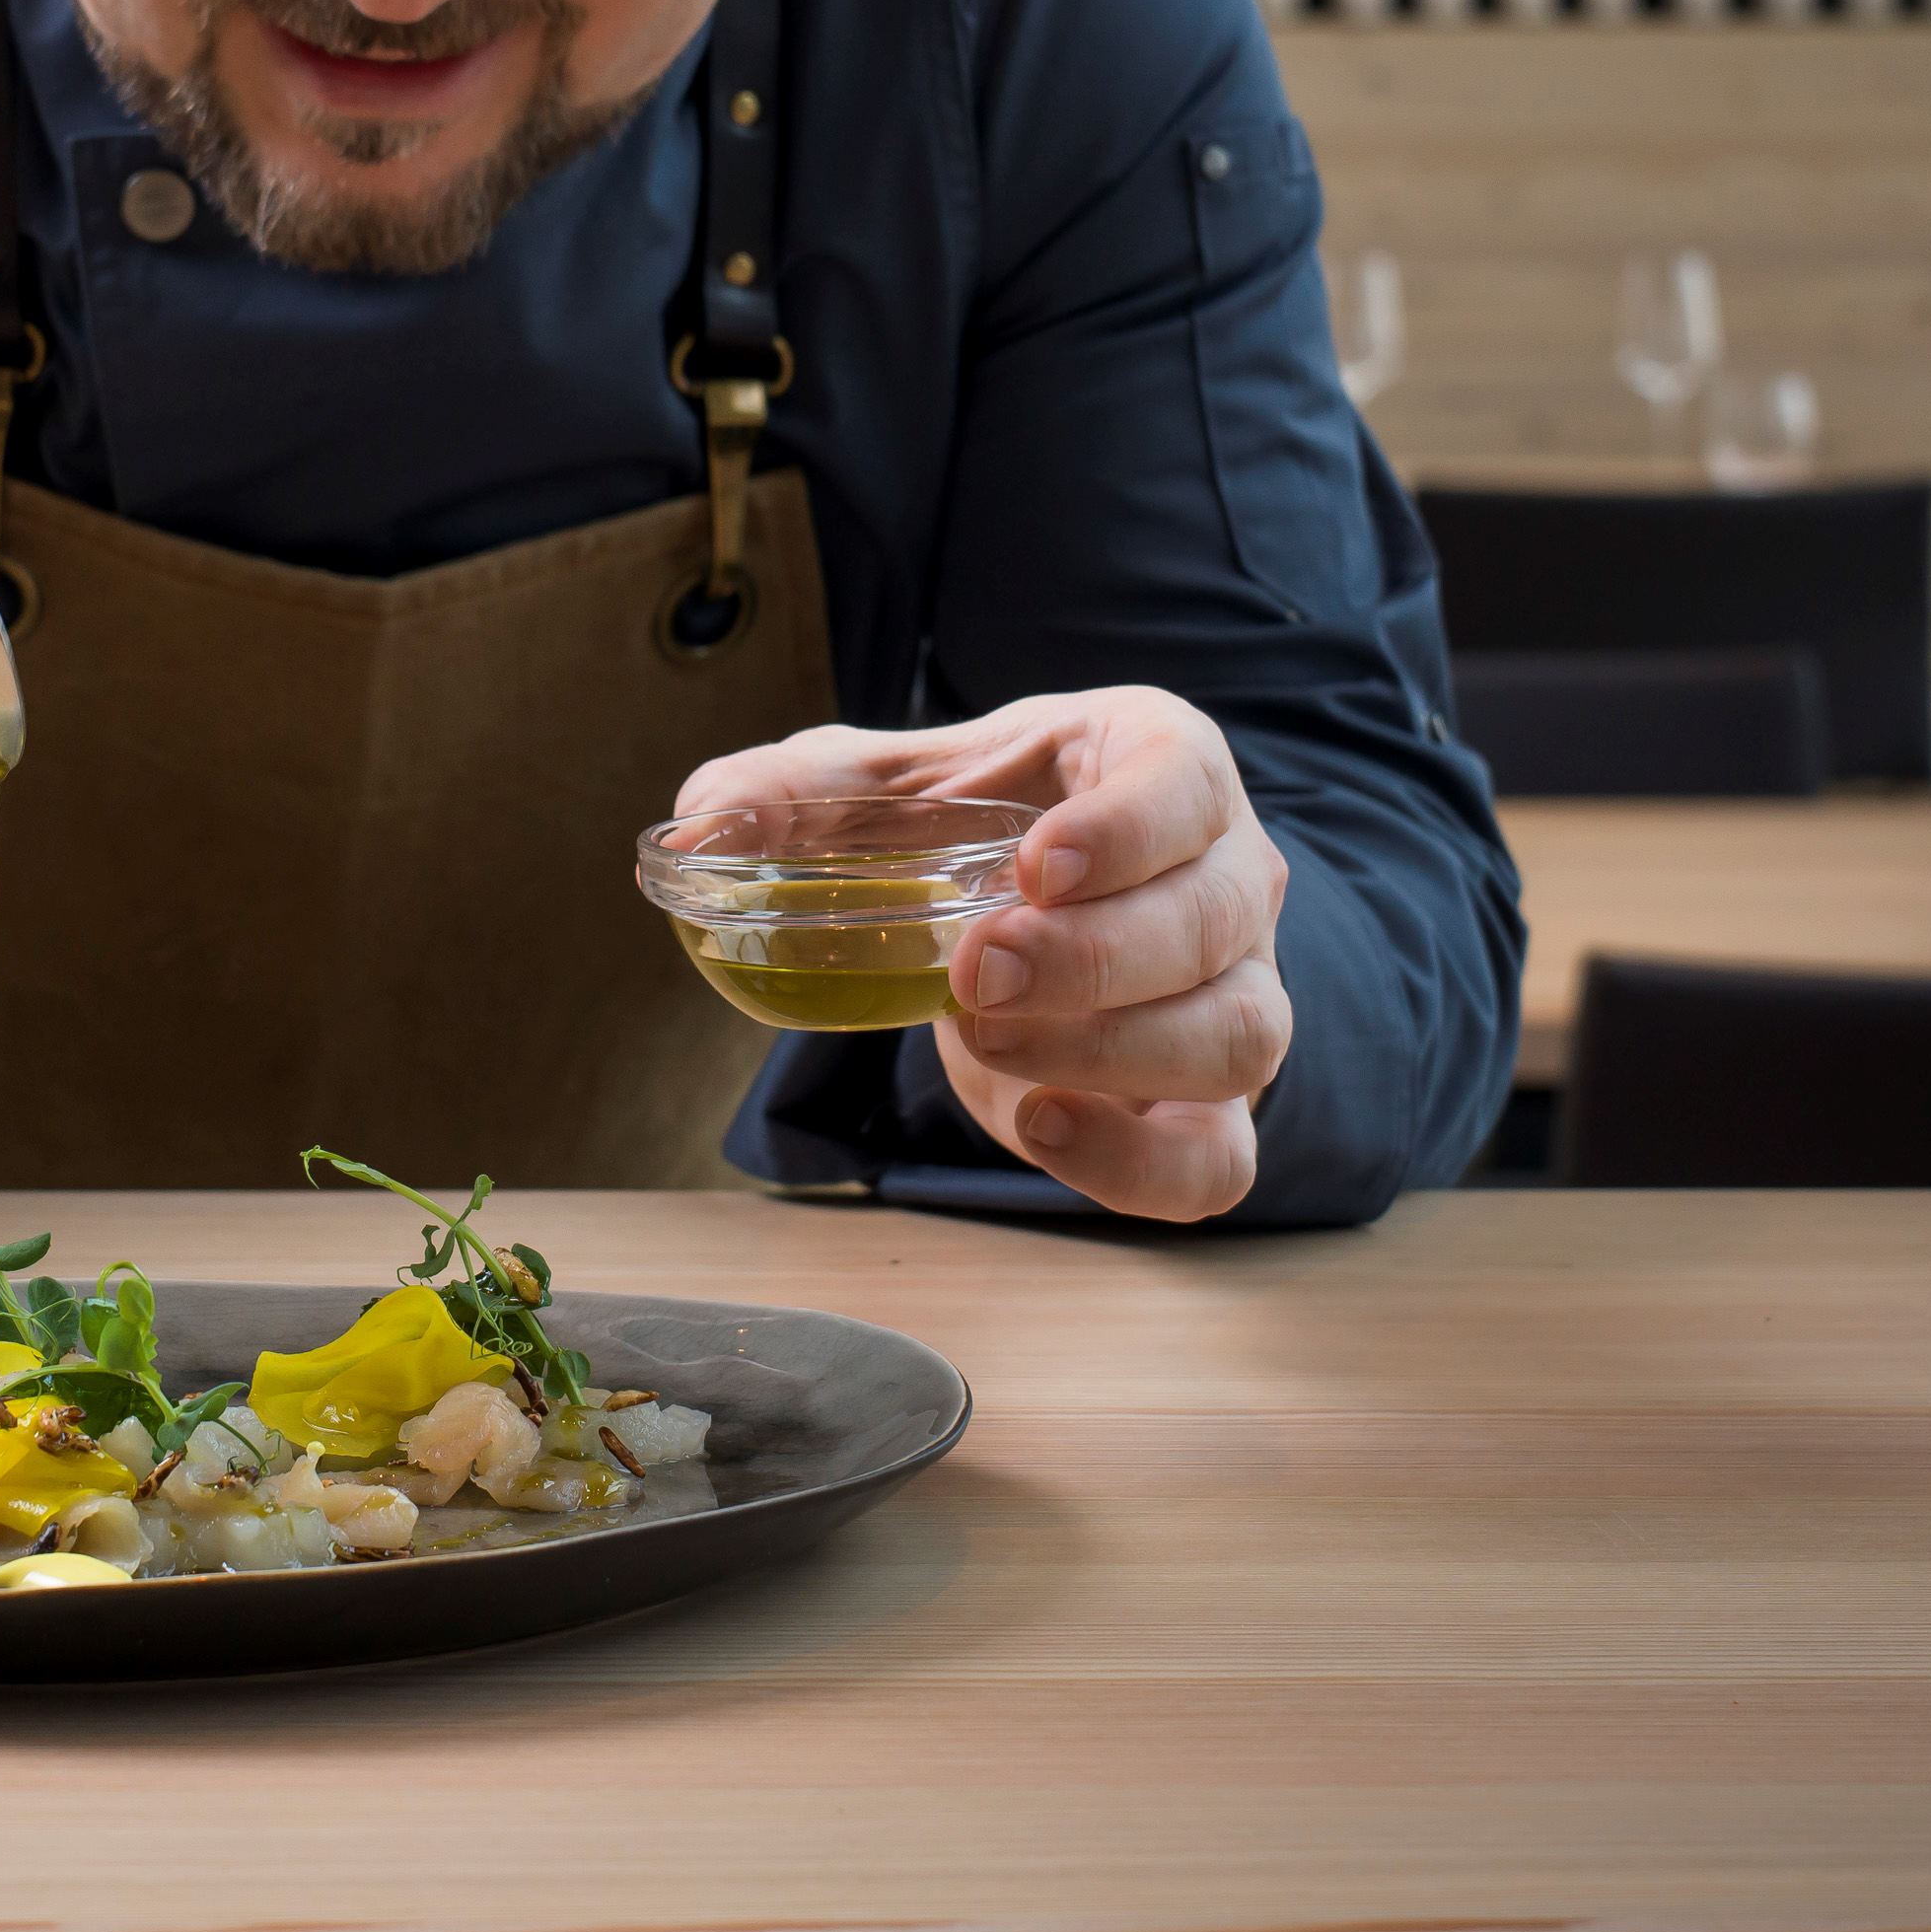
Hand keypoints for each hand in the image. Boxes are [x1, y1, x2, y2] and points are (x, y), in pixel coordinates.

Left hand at [667, 689, 1292, 1222]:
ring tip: (980, 1037)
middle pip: (1213, 920)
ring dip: (1114, 1051)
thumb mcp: (890, 791)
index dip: (1126, 827)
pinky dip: (1132, 1164)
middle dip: (1095, 954)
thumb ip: (797, 795)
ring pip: (1236, 1037)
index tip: (1037, 863)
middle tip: (975, 973)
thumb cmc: (978, 825)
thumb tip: (694, 826)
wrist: (1028, 914)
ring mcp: (1236, 997)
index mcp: (1161, 767)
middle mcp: (1228, 880)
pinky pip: (1215, 1162)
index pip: (1184, 783)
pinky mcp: (1209, 1110)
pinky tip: (1038, 1125)